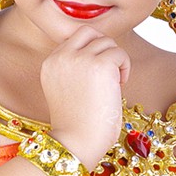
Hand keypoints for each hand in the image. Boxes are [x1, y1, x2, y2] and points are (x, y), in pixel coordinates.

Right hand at [40, 25, 130, 167]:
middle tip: (109, 74)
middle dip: (104, 49)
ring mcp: (79, 59)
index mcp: (50, 63)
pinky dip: (125, 68)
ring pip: (107, 42)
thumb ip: (75, 69)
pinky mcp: (99, 65)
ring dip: (116, 60)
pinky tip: (120, 87)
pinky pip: (120, 54)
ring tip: (114, 84)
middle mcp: (61, 57)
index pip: (75, 38)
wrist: (75, 143)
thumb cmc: (76, 125)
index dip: (91, 52)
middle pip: (90, 32)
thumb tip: (102, 52)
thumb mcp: (66, 90)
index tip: (96, 75)